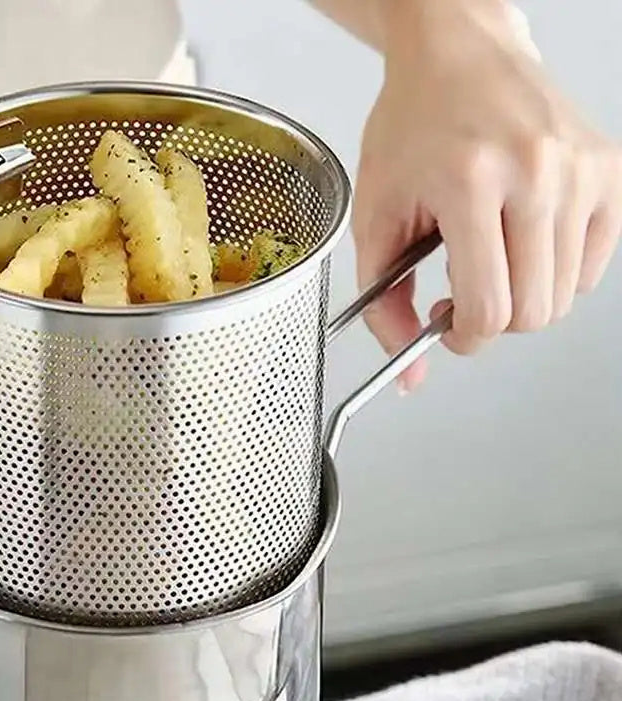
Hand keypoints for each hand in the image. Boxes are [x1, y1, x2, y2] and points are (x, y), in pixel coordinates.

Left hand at [356, 0, 621, 389]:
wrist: (458, 53)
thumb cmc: (411, 127)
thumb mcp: (374, 219)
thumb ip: (384, 305)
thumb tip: (410, 374)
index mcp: (471, 183)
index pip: (489, 308)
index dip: (463, 337)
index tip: (446, 327)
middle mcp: (536, 173)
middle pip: (534, 312)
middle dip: (492, 323)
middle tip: (463, 293)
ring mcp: (580, 169)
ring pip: (564, 296)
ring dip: (522, 297)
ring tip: (489, 260)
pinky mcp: (608, 169)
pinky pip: (591, 265)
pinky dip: (556, 272)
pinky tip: (521, 243)